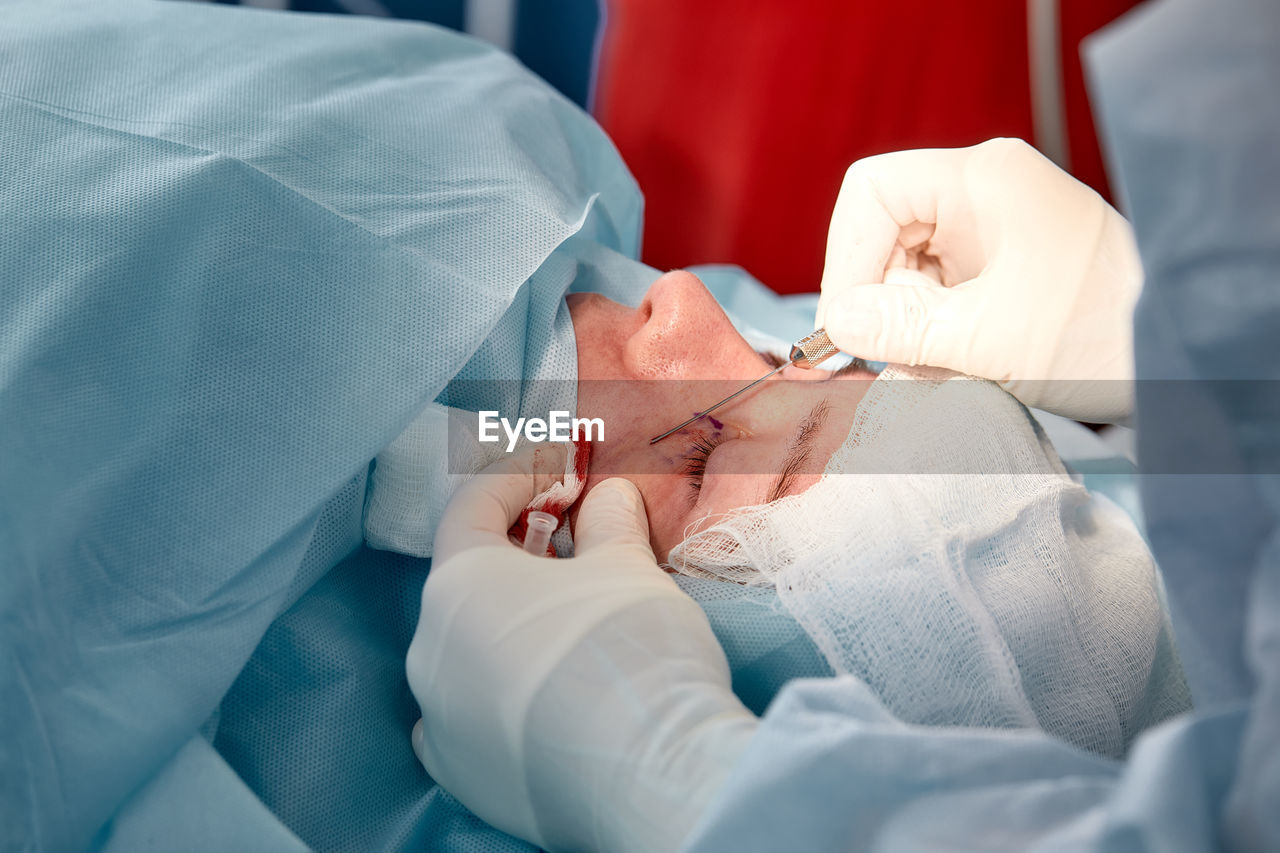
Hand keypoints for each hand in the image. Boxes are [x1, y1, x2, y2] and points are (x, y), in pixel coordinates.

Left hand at [407, 453, 756, 852]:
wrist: (651, 773)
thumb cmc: (631, 648)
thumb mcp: (627, 565)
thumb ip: (607, 522)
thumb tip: (606, 498)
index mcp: (458, 584)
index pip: (472, 506)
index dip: (519, 477)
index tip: (563, 472)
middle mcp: (429, 649)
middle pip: (469, 579)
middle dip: (521, 551)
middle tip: (576, 540)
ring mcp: (438, 717)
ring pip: (469, 648)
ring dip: (513, 621)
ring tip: (572, 617)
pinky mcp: (460, 771)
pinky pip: (471, 712)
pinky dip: (502, 687)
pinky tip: (546, 687)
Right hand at [816, 138, 1142, 421]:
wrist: (1177, 359)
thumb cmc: (1102, 334)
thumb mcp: (986, 340)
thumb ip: (899, 330)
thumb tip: (836, 323)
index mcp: (983, 181)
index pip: (872, 194)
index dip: (846, 257)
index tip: (845, 320)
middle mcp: (985, 195)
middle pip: (885, 234)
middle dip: (878, 299)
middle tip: (887, 357)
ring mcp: (994, 231)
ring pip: (908, 270)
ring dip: (905, 325)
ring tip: (931, 372)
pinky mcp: (1001, 269)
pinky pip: (938, 293)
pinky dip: (931, 334)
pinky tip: (952, 368)